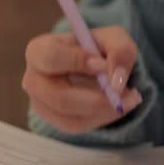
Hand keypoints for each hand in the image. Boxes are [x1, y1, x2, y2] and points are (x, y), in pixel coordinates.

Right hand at [22, 25, 142, 132]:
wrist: (96, 65)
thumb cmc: (98, 47)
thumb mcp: (115, 38)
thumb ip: (120, 51)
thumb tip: (116, 80)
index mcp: (39, 50)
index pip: (50, 57)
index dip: (77, 61)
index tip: (103, 64)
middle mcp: (33, 79)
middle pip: (58, 97)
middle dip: (96, 99)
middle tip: (128, 93)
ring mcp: (40, 104)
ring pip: (70, 118)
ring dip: (105, 111)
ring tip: (130, 98)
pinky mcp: (54, 121)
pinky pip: (78, 126)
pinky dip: (102, 118)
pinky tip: (118, 106)